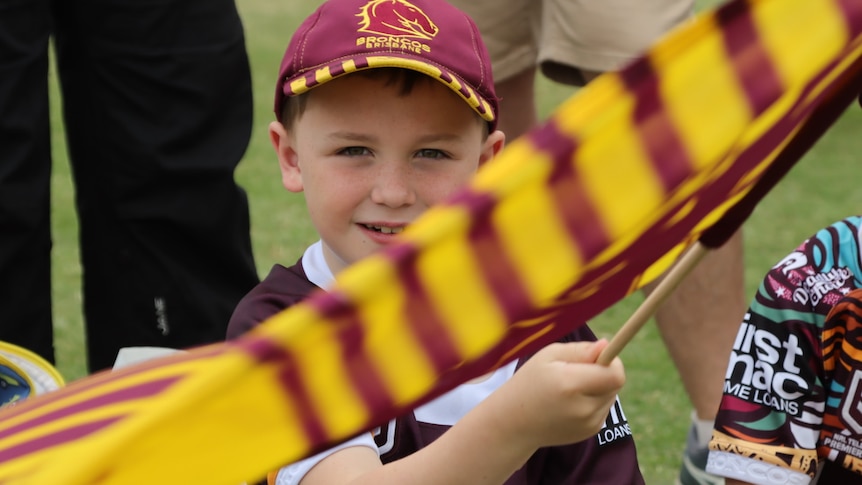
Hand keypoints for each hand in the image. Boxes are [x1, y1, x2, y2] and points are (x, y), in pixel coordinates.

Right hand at [483, 339, 624, 448]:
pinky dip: (593, 401)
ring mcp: (588, 424)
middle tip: (578, 370)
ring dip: (599, 387)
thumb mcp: (548, 356)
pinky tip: (571, 402)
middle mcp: (582, 408)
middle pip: (615, 384)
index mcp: (570, 384)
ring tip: (571, 387)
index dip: (612, 361)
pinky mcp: (590, 432)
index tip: (599, 355)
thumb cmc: (529, 382)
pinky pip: (603, 408)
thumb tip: (607, 345)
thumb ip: (580, 350)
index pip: (615, 374)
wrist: (514, 423)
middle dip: (603, 372)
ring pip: (611, 396)